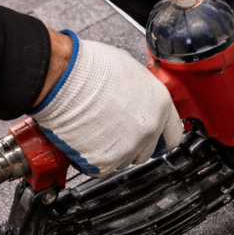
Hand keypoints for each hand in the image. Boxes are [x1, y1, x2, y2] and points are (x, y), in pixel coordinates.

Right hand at [31, 30, 182, 176]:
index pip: (173, 136)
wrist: (60, 76)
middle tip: (114, 129)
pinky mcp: (104, 161)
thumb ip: (143, 92)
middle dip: (134, 144)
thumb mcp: (130, 70)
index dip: (160, 137)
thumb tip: (141, 99)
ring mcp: (127, 147)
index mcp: (160, 105)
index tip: (153, 138)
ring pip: (125, 160)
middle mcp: (148, 129)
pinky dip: (92, 158)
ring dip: (113, 150)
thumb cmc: (89, 67)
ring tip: (95, 128)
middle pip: (147, 151)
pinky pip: (102, 167)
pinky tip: (83, 138)